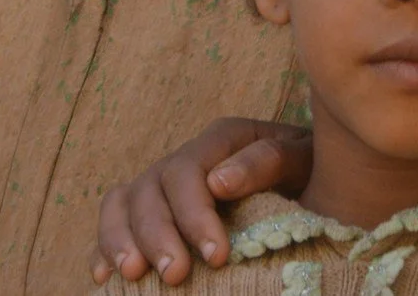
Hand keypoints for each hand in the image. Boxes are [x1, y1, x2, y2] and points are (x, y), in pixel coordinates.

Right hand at [92, 117, 313, 284]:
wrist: (312, 179)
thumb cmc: (308, 169)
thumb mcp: (302, 158)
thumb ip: (268, 160)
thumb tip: (218, 181)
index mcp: (221, 140)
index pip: (190, 173)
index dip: (194, 215)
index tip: (216, 256)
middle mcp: (184, 159)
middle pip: (151, 189)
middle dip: (158, 234)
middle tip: (175, 275)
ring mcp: (163, 185)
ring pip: (124, 201)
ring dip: (121, 239)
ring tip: (133, 275)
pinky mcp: (151, 211)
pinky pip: (114, 220)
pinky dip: (105, 246)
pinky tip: (105, 277)